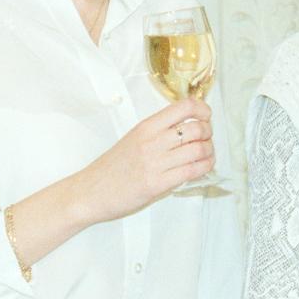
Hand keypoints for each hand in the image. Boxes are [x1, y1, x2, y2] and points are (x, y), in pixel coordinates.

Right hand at [72, 99, 214, 224]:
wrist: (89, 192)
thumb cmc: (109, 169)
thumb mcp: (132, 140)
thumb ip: (157, 133)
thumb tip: (186, 130)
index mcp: (145, 127)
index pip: (183, 107)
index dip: (202, 109)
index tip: (205, 116)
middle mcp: (151, 141)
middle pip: (196, 128)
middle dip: (209, 134)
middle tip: (207, 139)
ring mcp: (155, 162)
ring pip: (198, 149)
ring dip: (209, 152)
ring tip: (206, 155)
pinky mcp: (157, 184)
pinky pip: (191, 171)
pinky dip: (204, 168)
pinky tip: (203, 168)